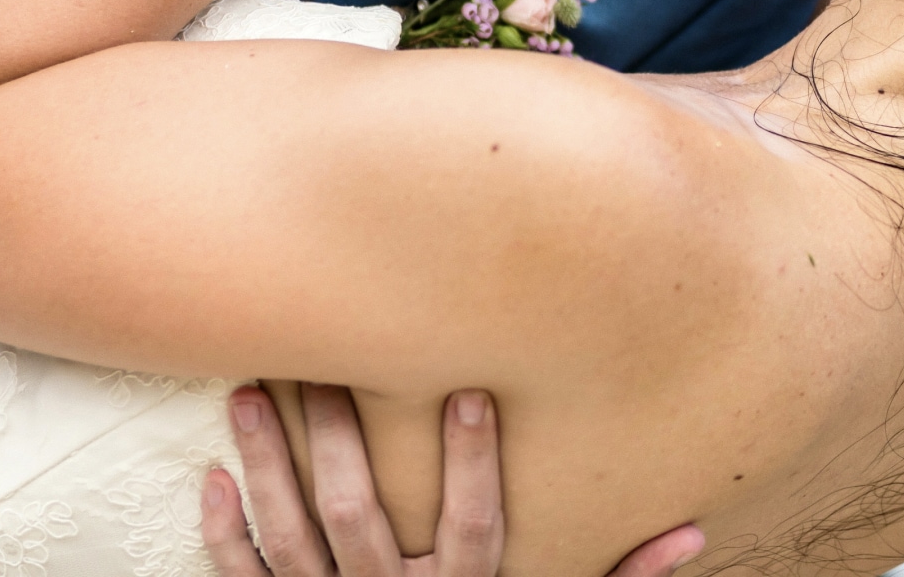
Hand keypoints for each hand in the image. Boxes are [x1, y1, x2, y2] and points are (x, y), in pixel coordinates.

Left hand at [202, 385, 704, 576]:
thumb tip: (692, 534)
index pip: (473, 527)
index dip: (473, 463)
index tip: (470, 390)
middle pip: (360, 519)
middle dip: (340, 440)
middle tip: (325, 363)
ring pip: (292, 539)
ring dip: (269, 465)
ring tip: (252, 391)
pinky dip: (223, 537)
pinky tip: (211, 477)